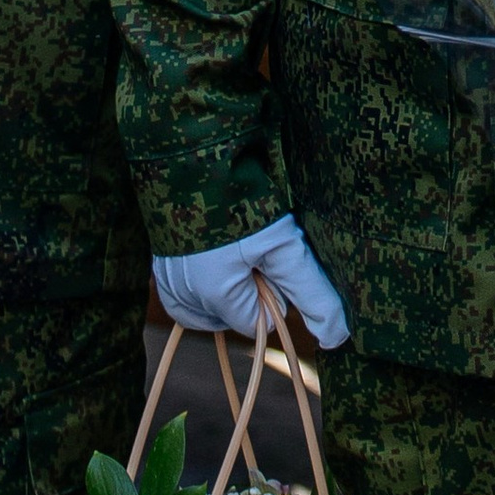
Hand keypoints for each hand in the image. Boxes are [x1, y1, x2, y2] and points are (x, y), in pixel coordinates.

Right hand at [153, 214, 350, 350]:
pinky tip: (210, 252)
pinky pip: (185, 296)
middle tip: (249, 242)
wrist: (191, 158)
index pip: (262, 320)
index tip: (268, 254)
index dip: (272, 287)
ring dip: (225, 281)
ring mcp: (168, 286)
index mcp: (216, 298)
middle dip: (248, 283)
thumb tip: (336, 336)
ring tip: (230, 240)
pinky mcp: (158, 272)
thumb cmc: (241, 199)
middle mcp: (187, 301)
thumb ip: (309, 291)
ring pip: (212, 306)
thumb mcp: (282, 244)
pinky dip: (201, 281)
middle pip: (236, 312)